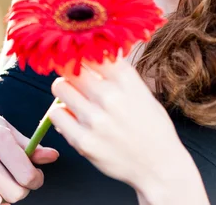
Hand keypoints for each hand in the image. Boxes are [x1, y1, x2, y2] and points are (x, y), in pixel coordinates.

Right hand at [0, 101, 58, 204]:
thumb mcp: (6, 129)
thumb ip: (29, 146)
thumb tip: (54, 156)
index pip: (26, 174)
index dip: (36, 180)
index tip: (34, 177)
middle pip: (12, 193)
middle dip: (21, 191)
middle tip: (18, 183)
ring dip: (1, 199)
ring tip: (0, 186)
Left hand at [49, 51, 185, 192]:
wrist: (159, 165)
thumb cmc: (152, 125)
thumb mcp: (141, 90)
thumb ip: (118, 72)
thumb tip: (96, 50)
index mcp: (126, 79)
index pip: (92, 50)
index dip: (83, 50)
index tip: (81, 54)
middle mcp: (109, 96)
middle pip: (71, 66)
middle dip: (71, 69)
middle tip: (75, 76)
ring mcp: (94, 119)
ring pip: (60, 87)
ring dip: (64, 89)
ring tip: (74, 96)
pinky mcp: (83, 141)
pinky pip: (55, 115)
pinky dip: (60, 113)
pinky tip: (72, 116)